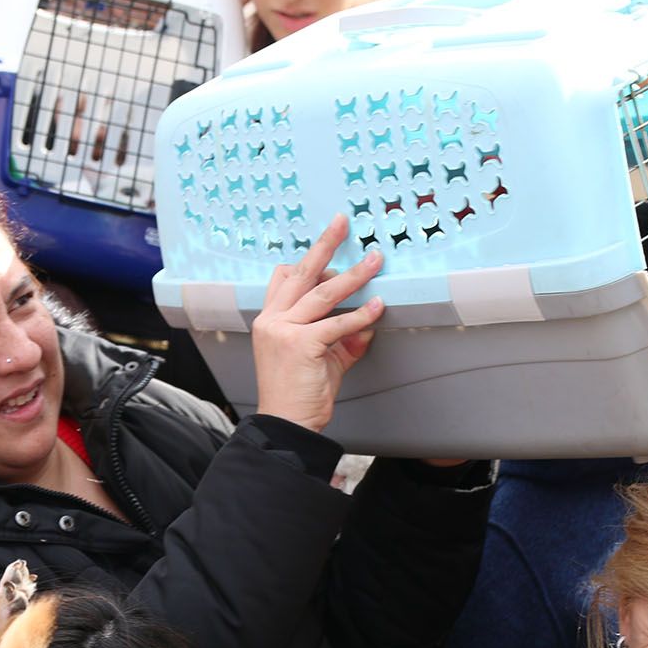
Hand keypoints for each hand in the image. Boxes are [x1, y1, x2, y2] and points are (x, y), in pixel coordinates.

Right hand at [251, 213, 383, 432]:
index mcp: (269, 320)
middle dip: (324, 245)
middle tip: (342, 222)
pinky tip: (377, 306)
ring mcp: (283, 331)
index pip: (284, 278)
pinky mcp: (301, 345)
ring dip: (353, 275)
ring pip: (322, 293)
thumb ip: (344, 336)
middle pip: (300, 272)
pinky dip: (361, 314)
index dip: (308, 261)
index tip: (330, 243)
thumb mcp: (323, 358)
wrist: (287, 425)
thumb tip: (369, 318)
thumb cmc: (299, 394)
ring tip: (374, 261)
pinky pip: (337, 323)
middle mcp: (272, 320)